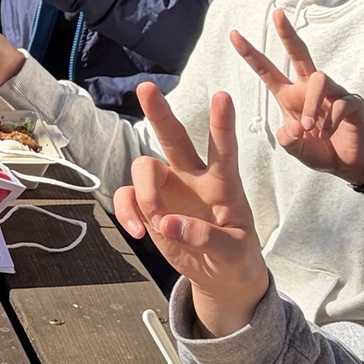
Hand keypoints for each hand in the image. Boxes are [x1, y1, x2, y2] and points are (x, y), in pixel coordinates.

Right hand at [112, 85, 271, 334]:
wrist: (220, 275)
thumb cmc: (236, 256)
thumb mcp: (234, 251)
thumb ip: (207, 237)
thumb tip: (168, 224)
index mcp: (223, 183)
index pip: (223, 148)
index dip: (221, 123)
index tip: (222, 97)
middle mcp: (193, 177)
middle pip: (174, 138)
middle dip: (159, 113)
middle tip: (145, 88)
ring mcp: (169, 189)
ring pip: (144, 168)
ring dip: (144, 194)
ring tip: (155, 222)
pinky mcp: (149, 206)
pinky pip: (127, 197)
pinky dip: (126, 212)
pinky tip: (138, 232)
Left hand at [236, 10, 363, 184]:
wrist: (348, 163)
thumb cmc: (319, 150)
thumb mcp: (294, 147)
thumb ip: (287, 139)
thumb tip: (292, 127)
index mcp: (290, 95)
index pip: (268, 70)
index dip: (251, 53)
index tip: (234, 34)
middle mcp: (309, 88)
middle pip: (299, 53)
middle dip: (287, 34)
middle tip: (276, 15)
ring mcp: (333, 92)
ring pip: (319, 79)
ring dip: (311, 104)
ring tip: (308, 127)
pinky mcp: (351, 102)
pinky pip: (340, 103)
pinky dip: (331, 121)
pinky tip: (328, 134)